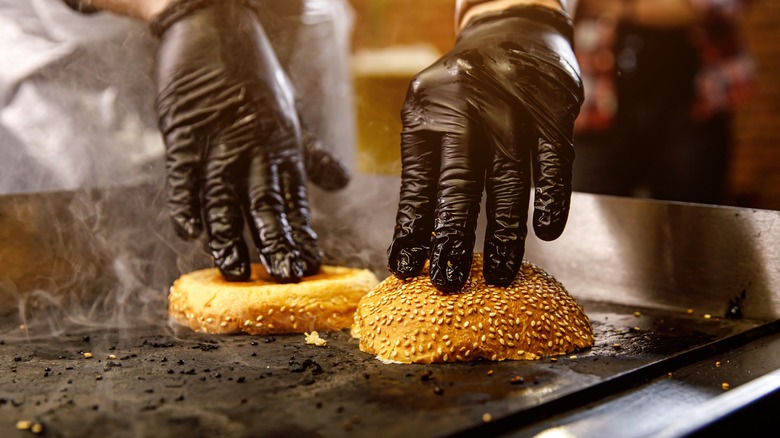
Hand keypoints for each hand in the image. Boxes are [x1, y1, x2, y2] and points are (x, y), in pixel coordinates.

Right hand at [153, 0, 347, 282]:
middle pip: (264, 202)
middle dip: (275, 242)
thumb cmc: (253, 74)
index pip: (293, 199)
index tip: (311, 266)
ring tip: (235, 268)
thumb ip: (310, 155)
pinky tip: (188, 230)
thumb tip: (340, 184)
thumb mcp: (290, 113)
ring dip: (228, 233)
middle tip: (285, 278)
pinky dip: (186, 199)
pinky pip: (184, 169)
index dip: (301, 234)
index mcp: (282, 146)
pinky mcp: (184, 126)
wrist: (212, 22)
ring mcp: (219, 137)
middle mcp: (255, 146)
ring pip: (224, 193)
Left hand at [388, 6, 582, 291]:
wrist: (512, 30)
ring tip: (502, 274)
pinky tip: (547, 231)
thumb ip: (427, 166)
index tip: (405, 269)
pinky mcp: (552, 111)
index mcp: (427, 116)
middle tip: (449, 282)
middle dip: (453, 240)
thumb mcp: (430, 113)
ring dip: (505, 234)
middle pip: (459, 186)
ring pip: (509, 182)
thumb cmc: (463, 89)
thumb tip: (418, 237)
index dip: (412, 230)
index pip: (417, 184)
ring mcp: (511, 111)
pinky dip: (552, 199)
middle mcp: (466, 112)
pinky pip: (555, 163)